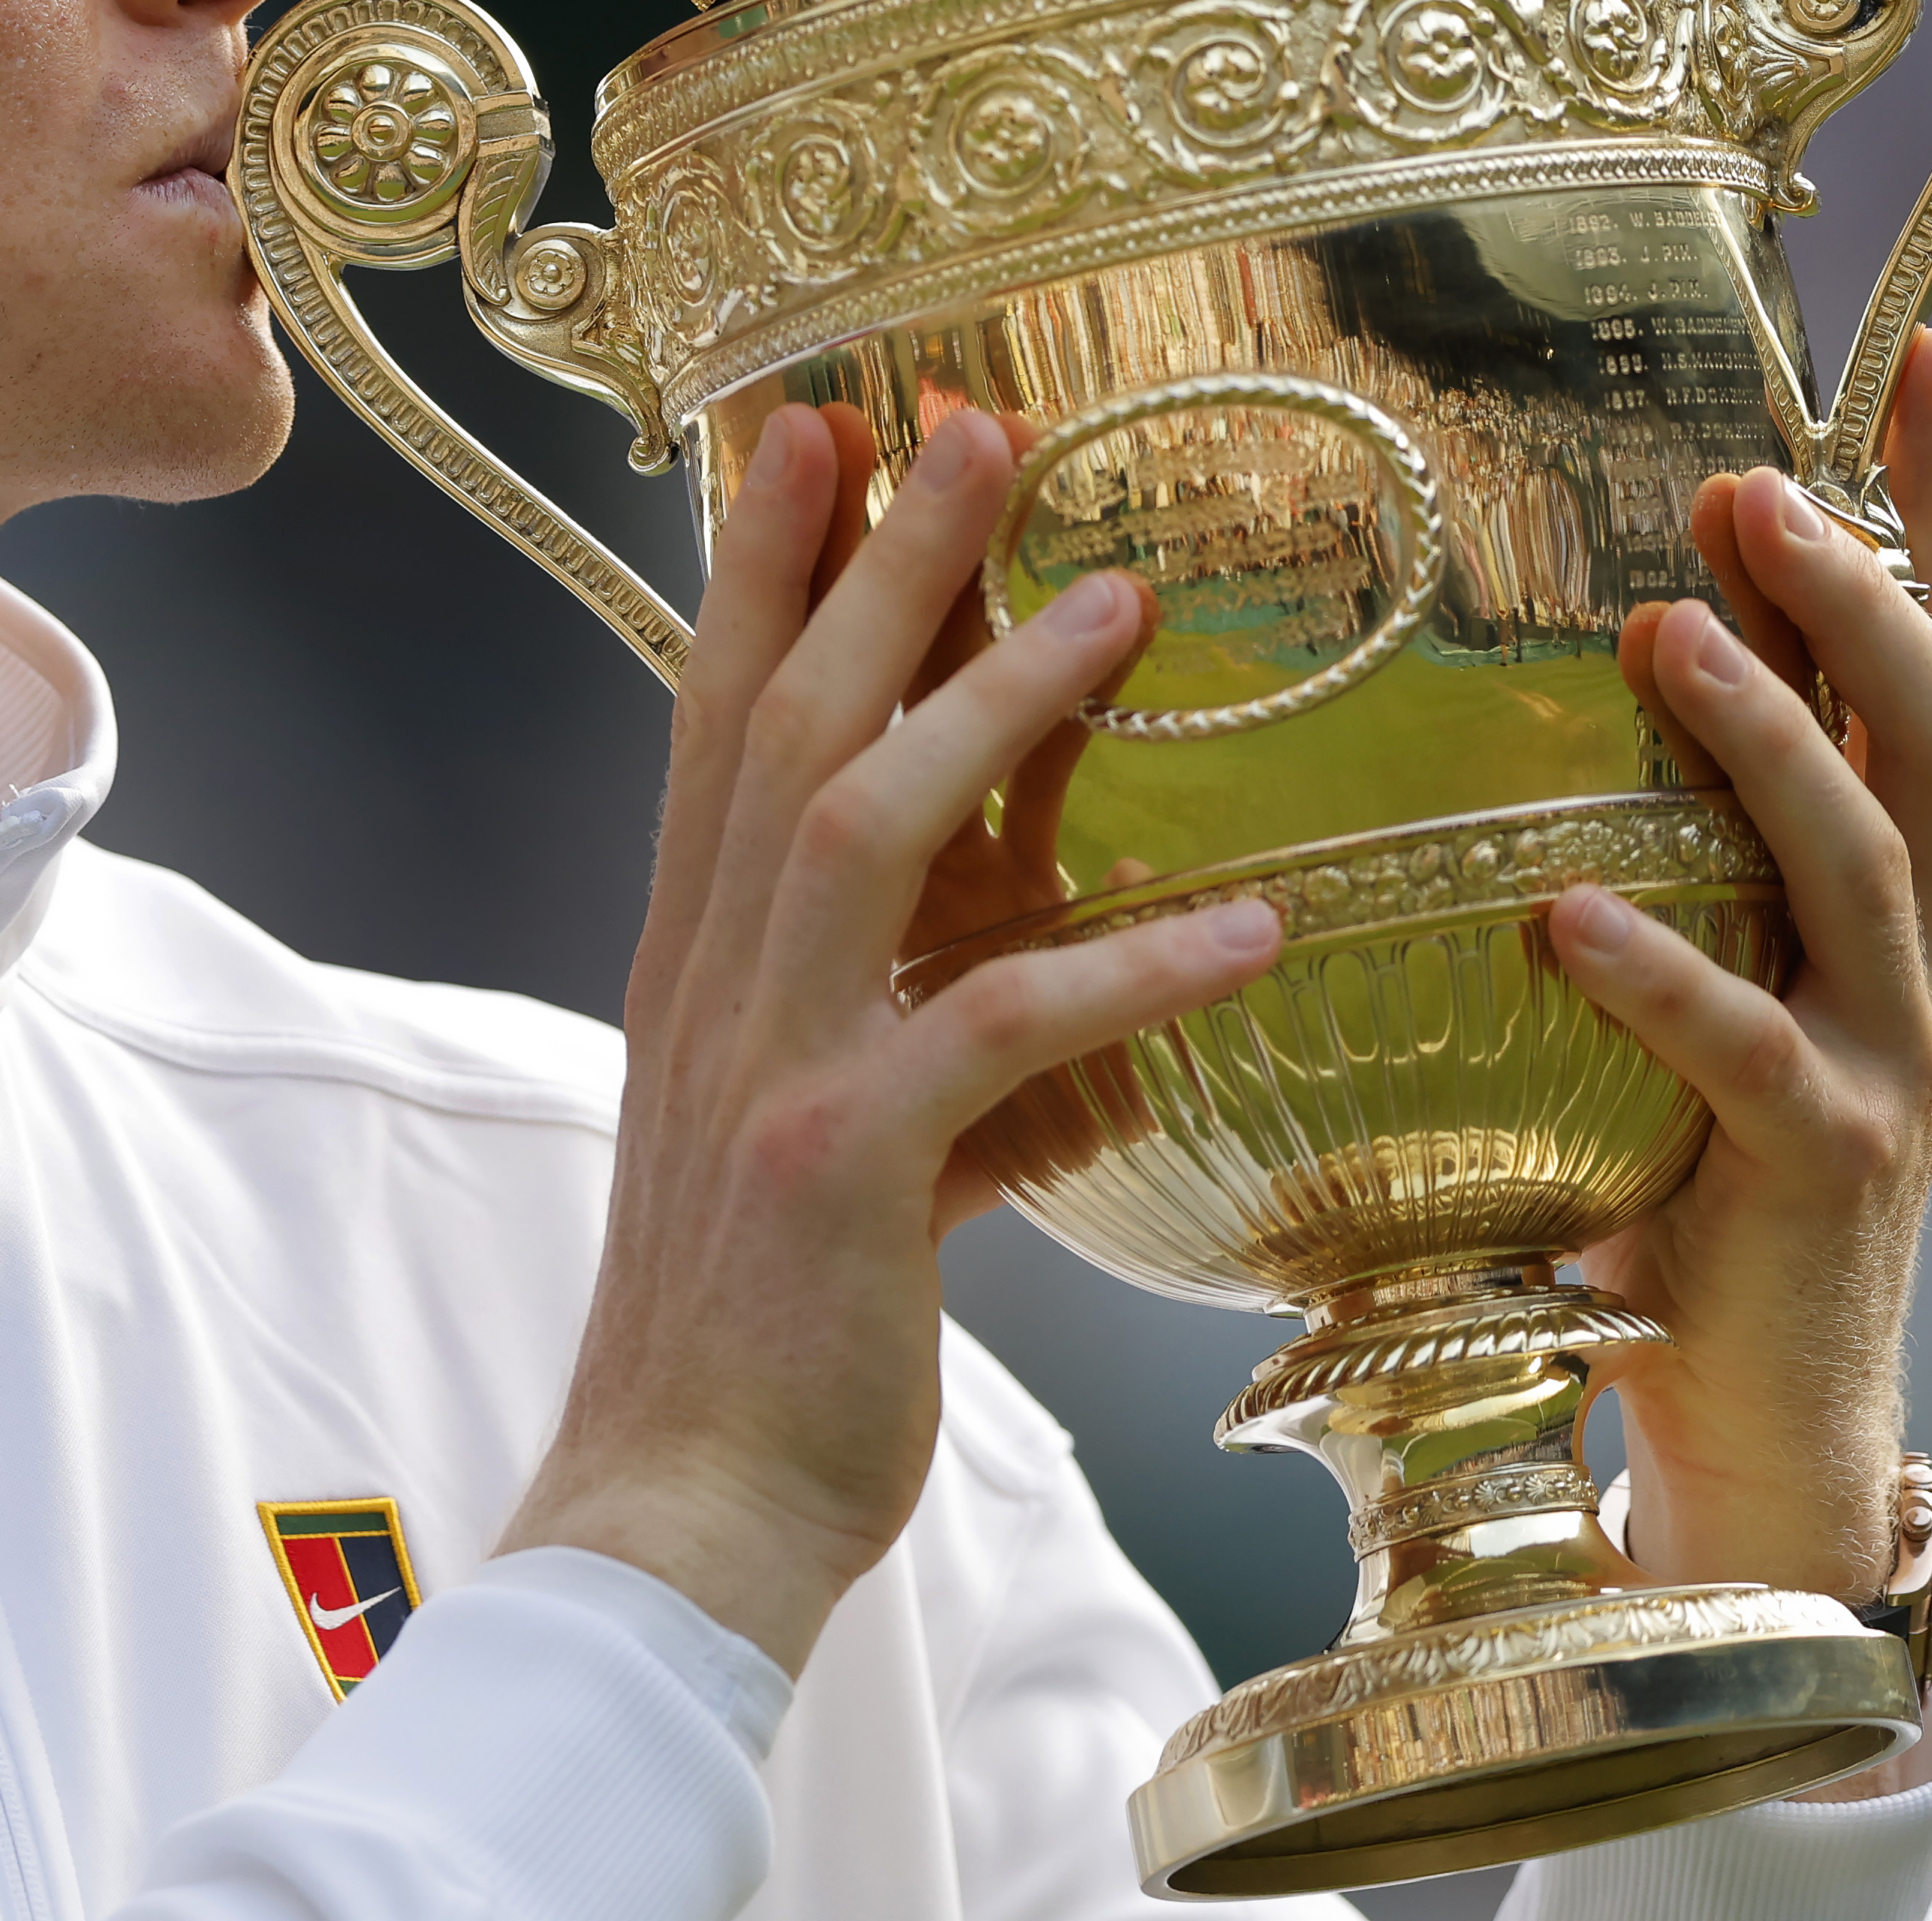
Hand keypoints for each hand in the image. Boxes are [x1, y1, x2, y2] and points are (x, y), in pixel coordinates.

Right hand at [495, 404, 1283, 1672]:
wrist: (683, 1514)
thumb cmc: (773, 1329)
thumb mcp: (836, 1136)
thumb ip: (929, 1026)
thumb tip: (1059, 958)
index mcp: (702, 966)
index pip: (720, 721)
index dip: (767, 570)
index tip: (822, 431)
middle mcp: (714, 984)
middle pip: (788, 721)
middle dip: (879, 561)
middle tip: (966, 418)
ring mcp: (768, 1066)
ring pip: (862, 825)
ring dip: (990, 700)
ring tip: (1122, 601)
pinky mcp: (844, 1169)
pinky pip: (996, 1033)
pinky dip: (1125, 969)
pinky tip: (1248, 925)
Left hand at [1561, 327, 1931, 1604]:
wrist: (1764, 1413)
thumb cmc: (1703, 1159)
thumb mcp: (1720, 952)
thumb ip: (1692, 817)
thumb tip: (1602, 624)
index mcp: (1919, 881)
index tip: (1924, 353)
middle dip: (1863, 593)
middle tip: (1747, 486)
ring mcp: (1895, 1059)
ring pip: (1867, 863)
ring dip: (1771, 738)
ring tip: (1666, 631)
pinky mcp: (1820, 1169)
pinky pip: (1744, 1049)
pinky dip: (1660, 972)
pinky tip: (1564, 910)